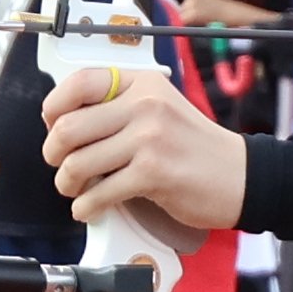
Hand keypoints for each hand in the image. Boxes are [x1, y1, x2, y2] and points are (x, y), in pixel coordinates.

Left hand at [38, 57, 249, 241]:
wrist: (240, 176)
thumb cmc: (195, 147)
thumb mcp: (160, 108)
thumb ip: (119, 109)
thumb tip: (64, 123)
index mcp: (143, 83)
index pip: (80, 82)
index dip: (54, 107)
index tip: (52, 125)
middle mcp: (145, 105)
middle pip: (68, 127)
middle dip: (54, 154)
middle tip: (61, 166)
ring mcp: (149, 139)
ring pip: (77, 163)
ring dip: (68, 184)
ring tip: (77, 190)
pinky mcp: (153, 173)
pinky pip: (99, 193)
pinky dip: (86, 207)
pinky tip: (91, 209)